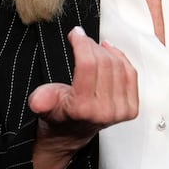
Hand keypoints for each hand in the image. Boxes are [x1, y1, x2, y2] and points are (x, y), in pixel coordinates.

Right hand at [27, 26, 137, 168]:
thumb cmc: (59, 115)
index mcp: (83, 108)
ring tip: (93, 46)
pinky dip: (121, 59)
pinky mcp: (131, 108)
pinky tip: (110, 52)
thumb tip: (38, 102)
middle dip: (91, 45)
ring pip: (119, 66)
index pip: (88, 65)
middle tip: (81, 39)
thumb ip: (42, 100)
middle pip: (104, 63)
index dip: (82, 44)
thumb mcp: (44, 105)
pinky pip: (130, 74)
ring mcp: (121, 110)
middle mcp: (105, 111)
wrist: (71, 134)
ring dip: (105, 51)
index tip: (76, 34)